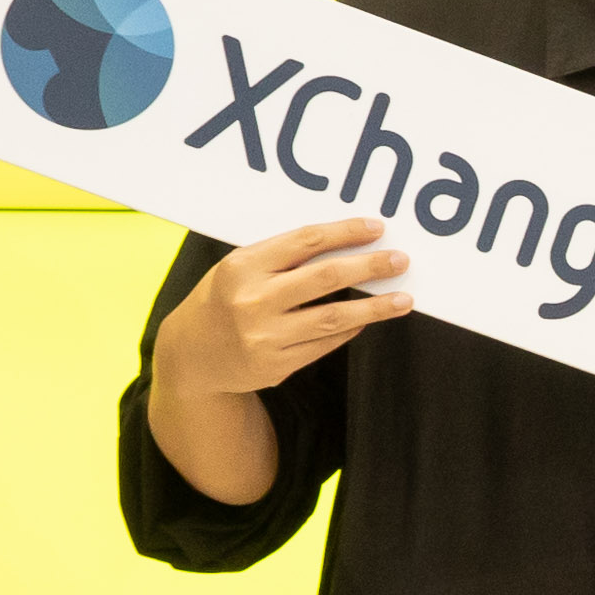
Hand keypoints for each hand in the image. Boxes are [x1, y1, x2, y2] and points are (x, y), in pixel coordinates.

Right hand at [151, 215, 410, 398]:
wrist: (191, 356)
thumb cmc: (222, 301)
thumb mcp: (238, 269)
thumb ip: (279, 258)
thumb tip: (341, 244)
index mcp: (243, 267)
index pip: (304, 241)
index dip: (344, 233)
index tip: (376, 229)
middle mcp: (253, 300)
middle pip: (325, 277)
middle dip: (369, 267)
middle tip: (400, 260)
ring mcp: (265, 336)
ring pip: (333, 317)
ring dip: (374, 307)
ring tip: (403, 299)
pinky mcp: (277, 365)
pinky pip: (325, 344)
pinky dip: (350, 330)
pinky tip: (368, 318)